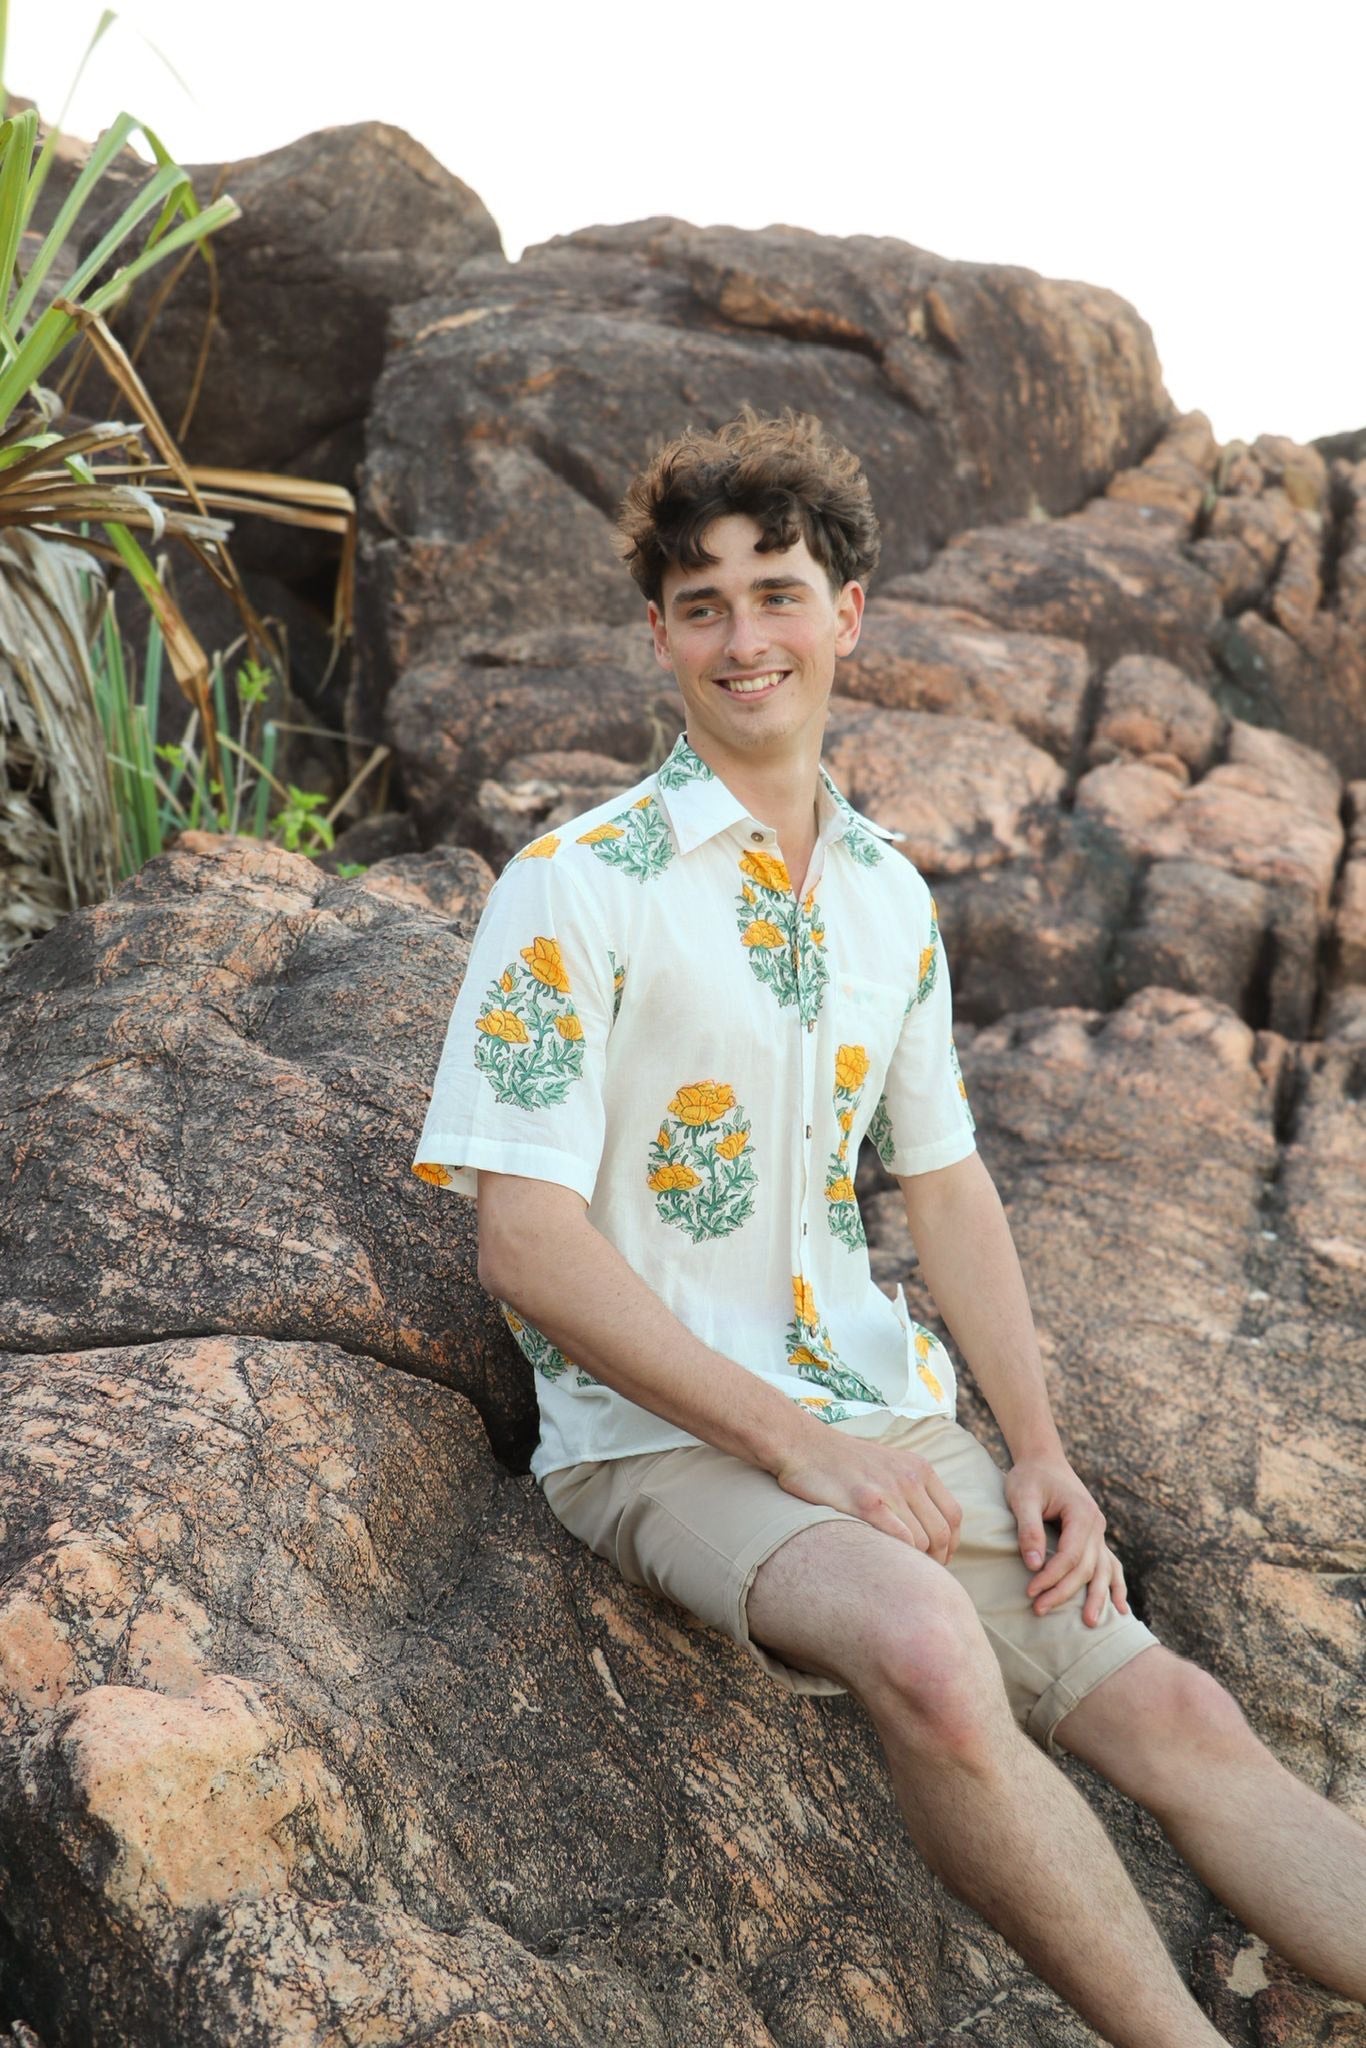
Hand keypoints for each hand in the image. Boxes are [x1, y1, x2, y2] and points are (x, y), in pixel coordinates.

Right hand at [774, 1434, 962, 1565]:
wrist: (804, 1446)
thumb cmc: (842, 1460)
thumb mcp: (888, 1463)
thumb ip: (910, 1487)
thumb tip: (927, 1524)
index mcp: (919, 1468)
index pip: (953, 1515)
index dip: (952, 1544)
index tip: (941, 1559)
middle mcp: (910, 1478)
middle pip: (941, 1532)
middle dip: (937, 1560)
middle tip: (923, 1574)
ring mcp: (889, 1490)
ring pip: (922, 1541)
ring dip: (916, 1562)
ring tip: (902, 1571)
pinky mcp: (867, 1503)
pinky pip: (900, 1539)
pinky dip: (899, 1556)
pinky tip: (887, 1561)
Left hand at [1005, 1454, 1129, 1627]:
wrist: (1042, 1459)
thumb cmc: (1030, 1477)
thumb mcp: (1023, 1497)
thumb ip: (1029, 1529)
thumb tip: (1035, 1565)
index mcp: (1082, 1514)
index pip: (1071, 1556)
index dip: (1052, 1577)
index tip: (1031, 1592)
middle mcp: (1097, 1525)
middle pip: (1086, 1568)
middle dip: (1065, 1592)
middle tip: (1041, 1611)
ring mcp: (1099, 1532)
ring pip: (1103, 1570)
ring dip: (1098, 1597)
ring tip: (1091, 1624)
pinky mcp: (1094, 1537)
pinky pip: (1110, 1565)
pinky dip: (1115, 1586)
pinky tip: (1121, 1609)